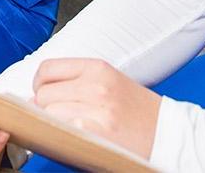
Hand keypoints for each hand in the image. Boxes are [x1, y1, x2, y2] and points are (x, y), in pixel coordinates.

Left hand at [31, 59, 160, 160]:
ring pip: (49, 114)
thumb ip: (77, 82)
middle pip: (44, 94)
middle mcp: (96, 85)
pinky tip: (75, 137)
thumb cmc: (137, 110)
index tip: (42, 94)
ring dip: (52, 123)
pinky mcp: (99, 133)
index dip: (39, 84)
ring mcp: (97, 110)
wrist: (167, 133)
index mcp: (98, 68)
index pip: (47, 69)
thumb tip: (37, 95)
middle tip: (57, 116)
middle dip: (44, 107)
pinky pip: (63, 130)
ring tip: (69, 127)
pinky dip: (63, 134)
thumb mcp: (110, 82)